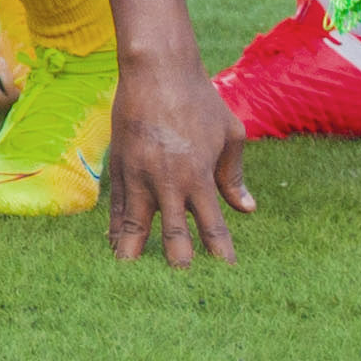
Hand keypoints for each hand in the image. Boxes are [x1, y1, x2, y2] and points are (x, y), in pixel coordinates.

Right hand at [103, 46, 250, 266]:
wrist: (156, 69)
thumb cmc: (199, 100)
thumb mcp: (230, 134)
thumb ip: (233, 175)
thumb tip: (247, 209)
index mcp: (198, 176)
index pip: (212, 227)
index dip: (220, 254)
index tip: (227, 275)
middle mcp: (167, 181)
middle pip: (173, 235)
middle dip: (178, 263)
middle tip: (180, 290)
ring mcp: (139, 174)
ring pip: (135, 224)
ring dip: (134, 252)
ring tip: (131, 277)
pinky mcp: (119, 164)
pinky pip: (117, 204)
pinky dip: (115, 226)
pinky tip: (112, 243)